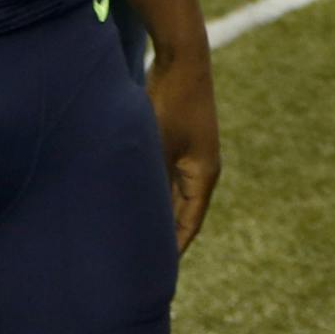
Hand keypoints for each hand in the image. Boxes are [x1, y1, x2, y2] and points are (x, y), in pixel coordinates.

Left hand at [146, 47, 221, 252]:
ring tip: (132, 237)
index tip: (155, 276)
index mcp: (203, 175)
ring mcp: (190, 153)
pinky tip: (131, 198)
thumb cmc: (170, 102)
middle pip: (181, 213)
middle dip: (163, 237)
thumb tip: (137, 217)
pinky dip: (151, 191)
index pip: (188, 226)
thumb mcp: (157, 146)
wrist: (182, 57)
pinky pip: (165, 176)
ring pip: (171, 194)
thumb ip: (150, 182)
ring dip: (155, 213)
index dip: (173, 251)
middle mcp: (200, 168)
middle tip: (140, 264)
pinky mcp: (177, 139)